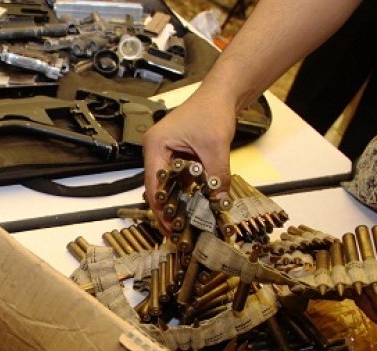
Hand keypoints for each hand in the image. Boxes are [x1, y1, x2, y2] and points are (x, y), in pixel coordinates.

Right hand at [142, 87, 237, 233]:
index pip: (153, 184)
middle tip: (176, 229)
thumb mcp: (215, 148)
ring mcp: (166, 152)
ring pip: (168, 184)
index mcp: (156, 145)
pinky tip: (193, 205)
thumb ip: (216, 177)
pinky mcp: (177, 154)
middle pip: (158, 187)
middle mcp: (156, 150)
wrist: (222, 94)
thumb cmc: (212, 111)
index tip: (169, 225)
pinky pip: (178, 177)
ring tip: (184, 222)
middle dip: (167, 209)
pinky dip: (185, 191)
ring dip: (176, 201)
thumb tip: (219, 202)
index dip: (160, 208)